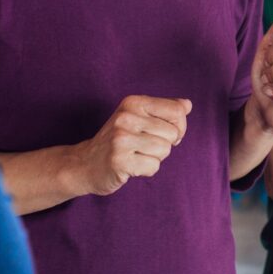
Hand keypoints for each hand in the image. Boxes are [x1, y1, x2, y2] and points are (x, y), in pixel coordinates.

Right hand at [74, 95, 191, 196]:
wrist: (84, 163)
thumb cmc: (118, 140)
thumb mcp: (138, 117)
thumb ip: (164, 110)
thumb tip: (187, 105)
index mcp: (133, 103)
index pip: (177, 111)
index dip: (179, 127)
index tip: (166, 134)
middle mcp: (126, 117)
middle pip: (173, 134)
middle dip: (165, 144)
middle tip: (143, 146)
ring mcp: (121, 139)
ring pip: (165, 150)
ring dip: (155, 158)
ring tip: (136, 155)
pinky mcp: (119, 160)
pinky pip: (154, 167)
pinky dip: (147, 170)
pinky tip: (131, 166)